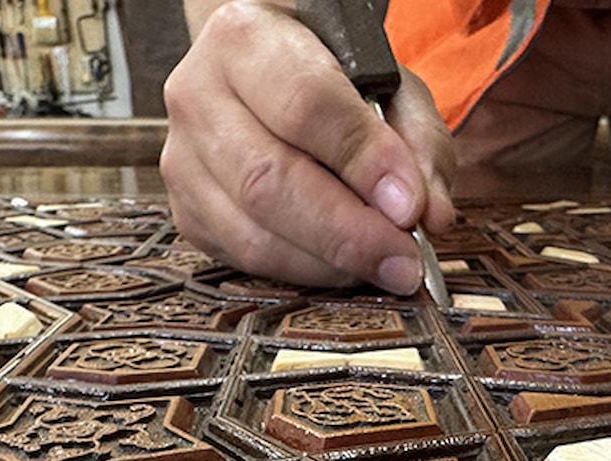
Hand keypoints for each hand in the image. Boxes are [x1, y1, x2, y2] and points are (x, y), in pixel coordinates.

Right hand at [160, 0, 455, 293]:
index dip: (362, 162)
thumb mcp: (389, 85)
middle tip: (404, 260)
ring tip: (385, 266)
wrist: (266, 77)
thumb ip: (417, 142)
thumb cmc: (333, 77)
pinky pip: (244, 257)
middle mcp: (197, 94)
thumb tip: (429, 215)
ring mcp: (181, 157)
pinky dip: (304, 272)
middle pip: (268, 180)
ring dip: (329, 262)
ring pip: (252, 230)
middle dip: (348, 232)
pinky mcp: (184, 208)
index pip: (305, 105)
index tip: (408, 206)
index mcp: (245, 37)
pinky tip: (343, 266)